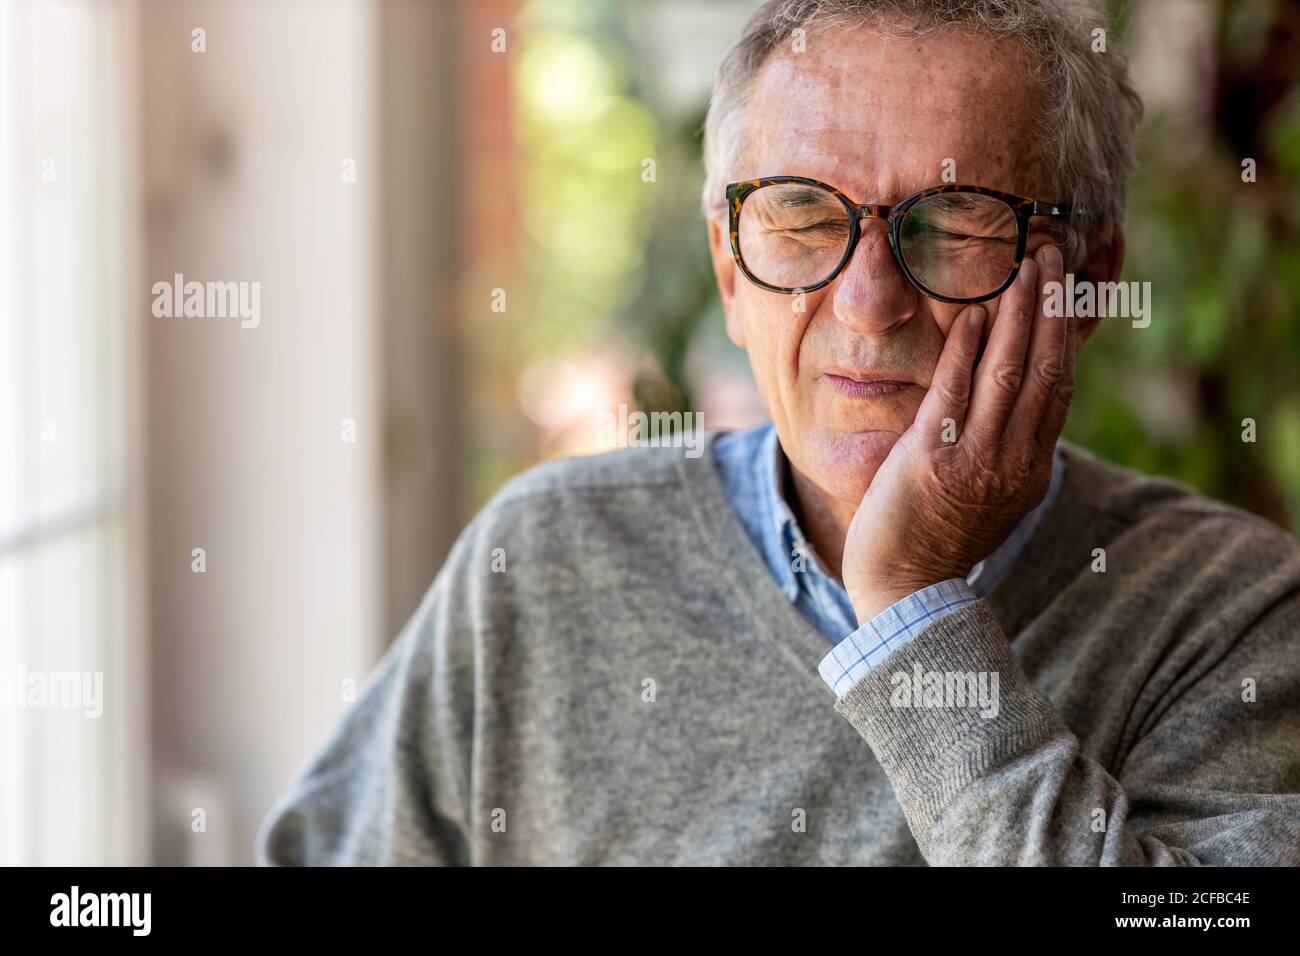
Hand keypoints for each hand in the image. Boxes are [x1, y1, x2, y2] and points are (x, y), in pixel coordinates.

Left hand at [843, 244, 1075, 622]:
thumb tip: (1012, 411)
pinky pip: (956, 391)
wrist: (907, 590)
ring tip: (1023, 268)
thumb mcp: (990, 497)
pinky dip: (967, 348)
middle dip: (1050, 308)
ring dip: (1017, 314)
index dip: (1063, 334)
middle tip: (1051, 257)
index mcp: (1033, 468)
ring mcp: (978, 458)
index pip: (1058, 387)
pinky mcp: (935, 457)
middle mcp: (1015, 460)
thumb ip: (1005, 452)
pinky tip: (973, 312)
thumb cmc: (939, 540)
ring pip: (1008, 372)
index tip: (1063, 291)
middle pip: (1043, 369)